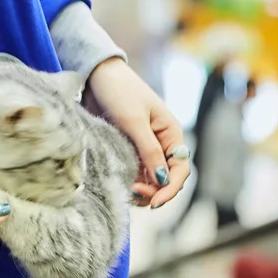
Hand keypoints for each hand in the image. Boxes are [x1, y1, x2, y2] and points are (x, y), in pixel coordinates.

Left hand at [85, 58, 189, 208]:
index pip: (180, 170)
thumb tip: (162, 180)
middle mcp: (161, 143)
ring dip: (140, 189)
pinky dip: (129, 180)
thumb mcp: (134, 121)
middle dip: (154, 191)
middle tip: (133, 194)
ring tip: (125, 190)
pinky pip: (133, 171)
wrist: (96, 75)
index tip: (154, 202)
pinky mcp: (126, 147)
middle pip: (166, 178)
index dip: (170, 189)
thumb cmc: (120, 92)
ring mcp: (143, 147)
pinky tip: (119, 183)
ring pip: (149, 178)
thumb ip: (149, 151)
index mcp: (171, 134)